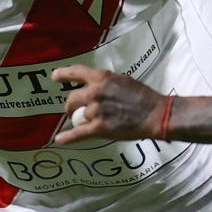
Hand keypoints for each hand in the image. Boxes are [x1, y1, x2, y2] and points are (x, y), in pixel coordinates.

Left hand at [51, 65, 167, 144]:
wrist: (156, 114)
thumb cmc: (144, 98)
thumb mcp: (124, 80)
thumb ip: (107, 82)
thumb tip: (97, 84)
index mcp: (102, 78)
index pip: (77, 72)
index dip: (63, 74)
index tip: (55, 77)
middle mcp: (96, 92)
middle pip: (72, 98)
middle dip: (70, 106)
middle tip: (73, 111)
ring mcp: (96, 110)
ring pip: (77, 116)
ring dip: (78, 120)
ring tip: (84, 123)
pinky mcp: (99, 127)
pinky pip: (78, 133)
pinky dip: (68, 137)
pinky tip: (60, 140)